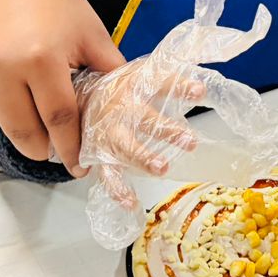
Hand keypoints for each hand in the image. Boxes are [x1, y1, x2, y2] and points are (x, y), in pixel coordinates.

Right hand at [0, 0, 125, 175]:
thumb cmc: (58, 3)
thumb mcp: (92, 35)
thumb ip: (110, 74)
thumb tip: (128, 113)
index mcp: (41, 59)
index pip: (59, 119)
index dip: (72, 147)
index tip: (80, 166)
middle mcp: (3, 69)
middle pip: (25, 134)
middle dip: (45, 149)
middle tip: (59, 150)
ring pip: (3, 122)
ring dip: (24, 126)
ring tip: (38, 108)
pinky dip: (2, 106)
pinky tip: (15, 85)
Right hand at [72, 65, 205, 206]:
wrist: (75, 98)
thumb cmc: (118, 89)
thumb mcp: (142, 74)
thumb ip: (169, 78)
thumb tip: (203, 84)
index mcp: (134, 84)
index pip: (161, 82)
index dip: (180, 86)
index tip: (200, 91)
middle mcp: (120, 108)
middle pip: (144, 118)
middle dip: (167, 130)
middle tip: (191, 141)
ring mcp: (107, 132)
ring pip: (125, 146)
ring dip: (143, 158)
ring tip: (162, 169)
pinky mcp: (97, 153)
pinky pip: (107, 173)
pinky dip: (117, 189)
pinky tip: (130, 202)